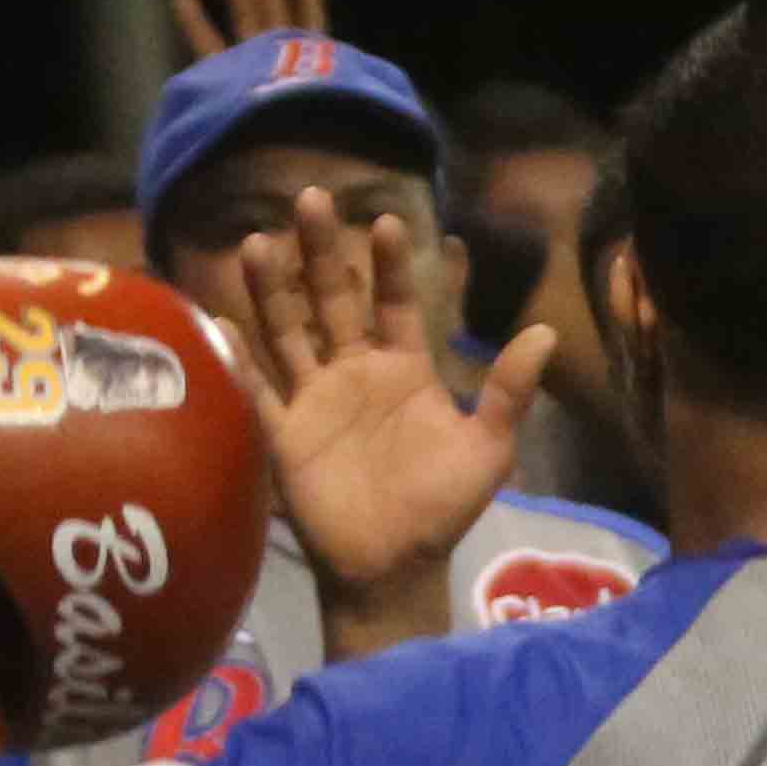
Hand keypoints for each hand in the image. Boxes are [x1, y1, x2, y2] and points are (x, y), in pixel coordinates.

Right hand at [234, 190, 553, 652]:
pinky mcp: (283, 433)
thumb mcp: (487, 448)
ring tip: (259, 242)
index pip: (395, 300)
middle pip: (333, 298)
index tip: (385, 220)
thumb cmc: (443, 508)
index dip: (389, 264)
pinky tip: (219, 322)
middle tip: (310, 197)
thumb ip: (508, 391)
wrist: (395, 569)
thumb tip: (547, 331)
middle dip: (323, 251)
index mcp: (403, 366)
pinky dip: (237, 358)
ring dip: (273, 288)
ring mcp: (314, 398)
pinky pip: (256, 389)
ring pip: (289, 330)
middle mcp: (353, 370)